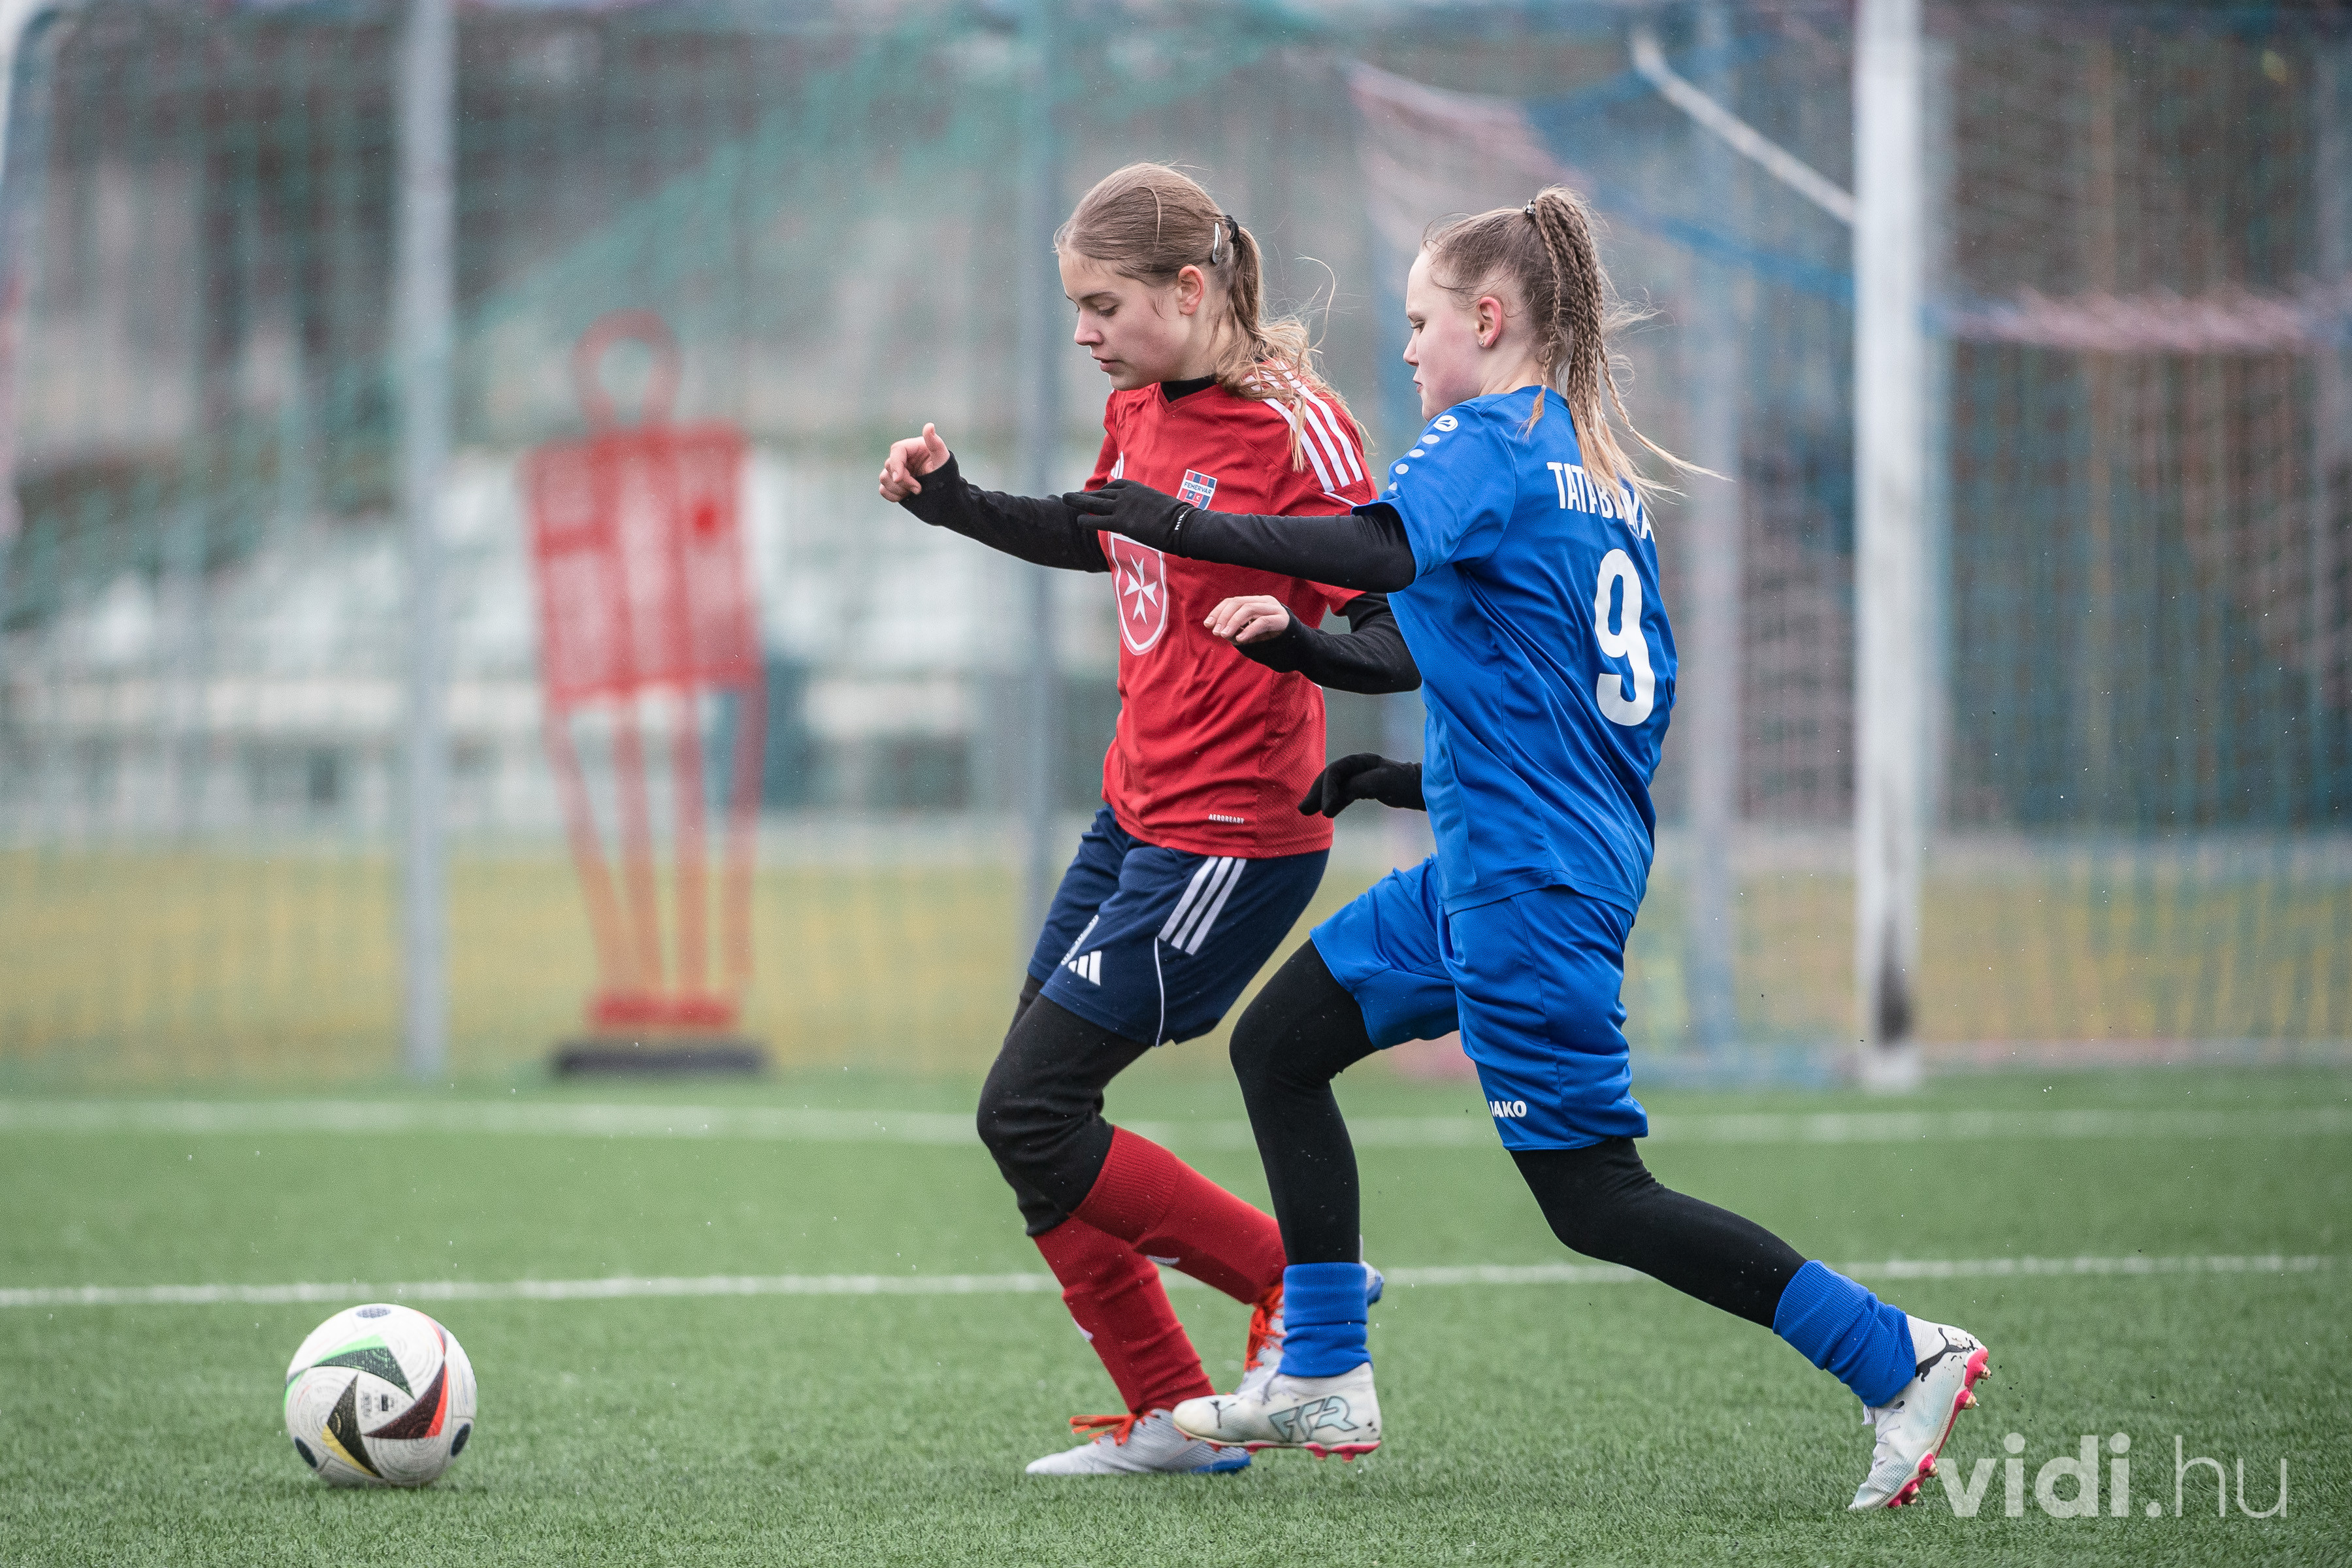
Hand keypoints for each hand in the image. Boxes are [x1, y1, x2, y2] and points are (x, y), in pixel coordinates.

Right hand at [879, 423, 949, 501]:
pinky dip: (892, 495)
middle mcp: (903, 458)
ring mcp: (897, 471)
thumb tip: (929, 426)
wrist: (946, 492)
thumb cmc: (946, 472)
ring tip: (914, 492)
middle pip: (889, 466)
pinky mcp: (894, 484)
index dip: (896, 464)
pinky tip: (906, 496)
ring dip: (897, 489)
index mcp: (912, 448)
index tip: (900, 478)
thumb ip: (935, 443)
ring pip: (884, 478)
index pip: (896, 451)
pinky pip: (883, 489)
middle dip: (902, 481)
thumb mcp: (943, 458)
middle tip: (918, 489)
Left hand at [1061, 478, 1191, 549]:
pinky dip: (1087, 520)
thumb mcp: (1161, 505)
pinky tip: (1078, 521)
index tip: (1096, 496)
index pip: (1114, 486)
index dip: (1102, 493)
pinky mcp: (1121, 522)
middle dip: (1084, 495)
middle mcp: (1127, 494)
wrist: (1182, 524)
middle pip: (1100, 493)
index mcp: (1137, 488)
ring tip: (1065, 500)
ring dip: (1078, 502)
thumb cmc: (1178, 517)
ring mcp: (1122, 507)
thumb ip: (1150, 506)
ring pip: (1094, 503)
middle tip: (1068, 495)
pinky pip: (1098, 520)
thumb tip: (1152, 513)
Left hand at [1205, 595, 1290, 644]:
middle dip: (1224, 617)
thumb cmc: (1269, 639)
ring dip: (1233, 622)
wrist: (1296, 646)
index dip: (1218, 611)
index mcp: (1255, 602)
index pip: (1232, 601)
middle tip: (1216, 632)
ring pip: (1249, 609)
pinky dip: (1248, 630)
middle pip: (1239, 602)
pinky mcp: (1282, 620)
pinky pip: (1262, 622)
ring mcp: (1274, 609)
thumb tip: (1215, 628)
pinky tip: (1240, 639)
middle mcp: (1264, 601)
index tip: (1208, 624)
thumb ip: (1234, 630)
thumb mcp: (1248, 633)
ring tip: (1225, 635)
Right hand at [1297, 753, 1423, 817]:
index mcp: (1361, 761)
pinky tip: (1326, 812)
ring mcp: (1362, 777)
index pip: (1335, 772)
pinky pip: (1343, 793)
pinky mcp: (1366, 788)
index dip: (1326, 790)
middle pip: (1330, 777)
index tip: (1325, 812)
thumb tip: (1330, 804)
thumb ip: (1356, 788)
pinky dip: (1333, 802)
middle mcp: (1358, 766)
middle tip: (1303, 810)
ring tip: (1306, 812)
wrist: (1425, 789)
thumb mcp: (1380, 783)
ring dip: (1320, 797)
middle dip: (1316, 792)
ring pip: (1334, 786)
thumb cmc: (1406, 784)